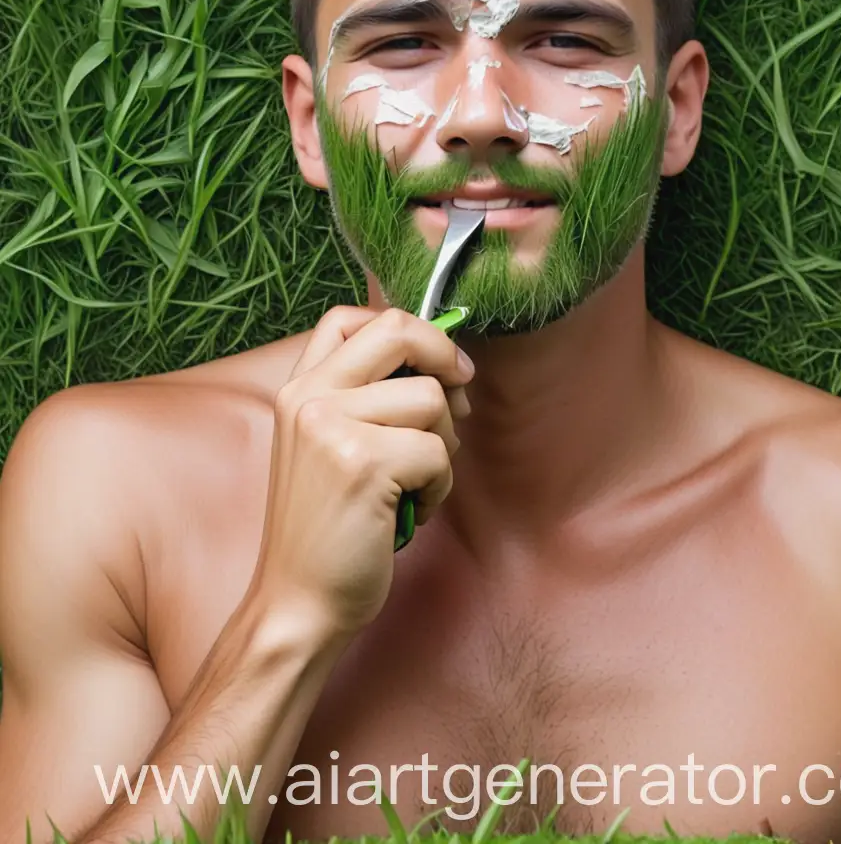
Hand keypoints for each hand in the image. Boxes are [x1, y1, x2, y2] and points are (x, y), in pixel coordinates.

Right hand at [249, 306, 473, 636]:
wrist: (299, 604)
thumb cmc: (326, 530)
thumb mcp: (326, 447)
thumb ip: (362, 399)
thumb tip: (443, 361)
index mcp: (297, 389)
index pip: (349, 317)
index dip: (405, 329)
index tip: (436, 363)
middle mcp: (308, 397)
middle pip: (397, 331)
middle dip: (444, 357)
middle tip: (461, 394)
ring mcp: (332, 427)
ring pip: (431, 398)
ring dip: (443, 444)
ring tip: (417, 483)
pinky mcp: (363, 463)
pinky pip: (438, 451)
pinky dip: (440, 485)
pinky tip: (413, 510)